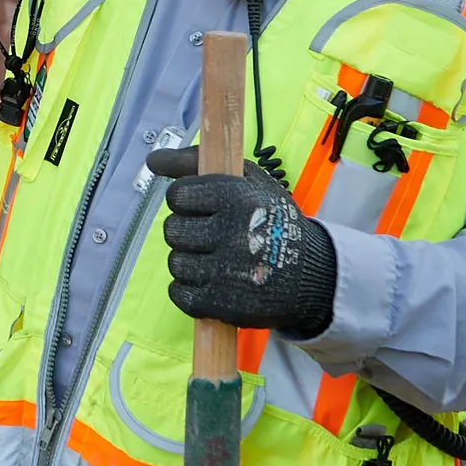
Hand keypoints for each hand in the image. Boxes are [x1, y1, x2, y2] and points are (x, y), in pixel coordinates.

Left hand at [141, 145, 338, 337]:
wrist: (312, 274)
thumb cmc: (273, 220)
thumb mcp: (248, 181)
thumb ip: (195, 164)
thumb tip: (153, 160)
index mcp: (238, 198)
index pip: (177, 195)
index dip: (186, 201)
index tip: (203, 208)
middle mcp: (232, 233)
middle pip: (172, 230)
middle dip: (188, 232)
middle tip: (214, 236)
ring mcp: (226, 272)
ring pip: (175, 263)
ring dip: (191, 262)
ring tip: (219, 260)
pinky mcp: (222, 304)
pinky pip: (179, 294)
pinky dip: (191, 290)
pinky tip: (214, 281)